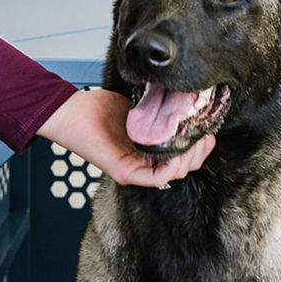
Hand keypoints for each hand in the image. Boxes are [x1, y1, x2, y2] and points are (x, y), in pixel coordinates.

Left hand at [37, 88, 214, 187]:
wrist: (73, 111)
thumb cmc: (98, 108)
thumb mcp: (138, 107)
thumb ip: (159, 111)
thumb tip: (183, 103)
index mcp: (148, 149)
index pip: (181, 157)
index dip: (198, 147)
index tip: (208, 132)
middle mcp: (143, 162)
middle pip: (183, 167)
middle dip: (200, 153)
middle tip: (206, 136)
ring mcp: (135, 169)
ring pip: (173, 174)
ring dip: (189, 159)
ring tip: (195, 142)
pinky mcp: (125, 172)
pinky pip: (156, 178)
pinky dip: (172, 168)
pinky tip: (178, 153)